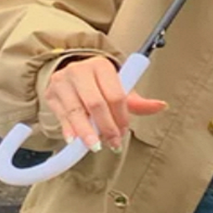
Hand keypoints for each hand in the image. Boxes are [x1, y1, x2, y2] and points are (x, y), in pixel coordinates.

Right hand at [43, 55, 167, 150]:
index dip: (121, 116)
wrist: (72, 76)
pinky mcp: (51, 94)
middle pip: (95, 103)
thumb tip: (161, 106)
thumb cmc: (100, 85)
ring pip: (76, 111)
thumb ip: (138, 102)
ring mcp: (63, 81)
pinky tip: (75, 141)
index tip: (123, 131)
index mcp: (101, 66)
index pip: (115, 94)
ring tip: (95, 147)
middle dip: (106, 126)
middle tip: (113, 143)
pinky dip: (69, 130)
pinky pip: (61, 115)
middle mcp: (80, 70)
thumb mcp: (119, 89)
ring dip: (87, 132)